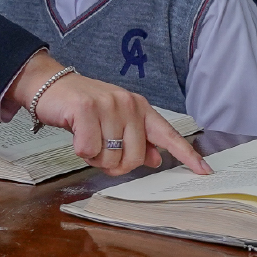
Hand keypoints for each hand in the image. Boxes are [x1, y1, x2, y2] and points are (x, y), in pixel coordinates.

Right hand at [9, 55, 207, 177]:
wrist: (51, 85)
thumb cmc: (85, 108)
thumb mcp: (116, 122)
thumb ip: (138, 140)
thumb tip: (156, 159)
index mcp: (141, 108)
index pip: (168, 135)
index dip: (187, 155)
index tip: (204, 171)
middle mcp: (129, 104)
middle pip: (135, 158)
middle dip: (116, 165)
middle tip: (101, 153)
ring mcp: (109, 105)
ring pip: (111, 157)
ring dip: (95, 158)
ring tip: (87, 139)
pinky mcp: (87, 109)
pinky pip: (89, 149)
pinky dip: (81, 150)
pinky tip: (77, 135)